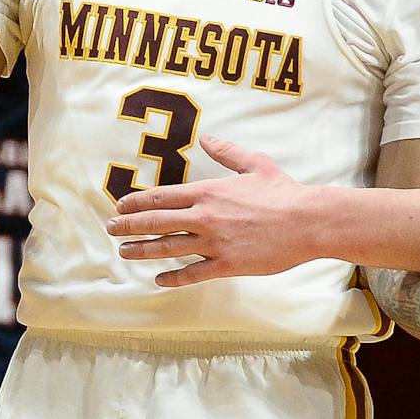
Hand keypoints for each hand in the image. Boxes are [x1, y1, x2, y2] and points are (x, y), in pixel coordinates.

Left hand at [107, 136, 320, 284]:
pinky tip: (159, 279)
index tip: (120, 206)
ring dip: (142, 251)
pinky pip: (192, 273)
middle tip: (111, 229)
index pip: (162, 197)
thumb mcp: (254, 164)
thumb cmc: (284, 192)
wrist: (308, 221)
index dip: (136, 202)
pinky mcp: (227, 264)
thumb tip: (207, 139)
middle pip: (156, 222)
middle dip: (129, 226)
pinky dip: (173, 278)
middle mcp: (205, 216)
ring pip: (167, 248)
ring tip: (124, 252)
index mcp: (208, 191)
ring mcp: (214, 242)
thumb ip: (226, 152)